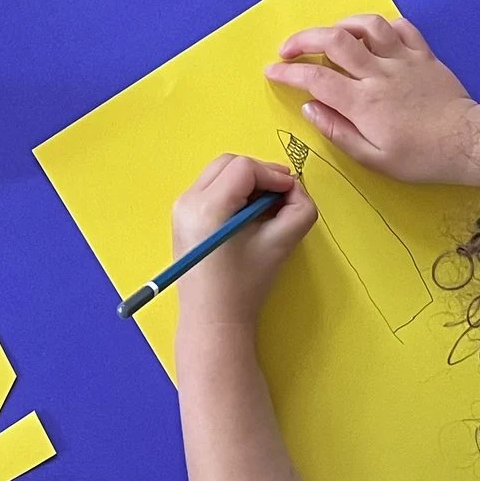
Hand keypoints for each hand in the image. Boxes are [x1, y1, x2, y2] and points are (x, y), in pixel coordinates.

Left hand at [172, 154, 315, 325]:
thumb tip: (293, 187)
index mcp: (209, 207)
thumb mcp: (281, 243)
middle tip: (281, 193)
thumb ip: (299, 208)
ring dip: (245, 180)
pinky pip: (210, 187)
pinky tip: (247, 214)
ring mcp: (180, 208)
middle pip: (229, 163)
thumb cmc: (246, 284)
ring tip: (265, 205)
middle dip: (259, 173)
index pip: (244, 168)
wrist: (214, 317)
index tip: (290, 189)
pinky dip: (232, 190)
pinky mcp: (181, 216)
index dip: (272, 174)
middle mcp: (188, 201)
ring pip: (219, 172)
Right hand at [266, 14, 479, 186]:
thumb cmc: (420, 158)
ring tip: (329, 35)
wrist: (468, 143)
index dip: (288, 72)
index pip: (315, 78)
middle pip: (334, 40)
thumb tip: (310, 108)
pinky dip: (381, 25)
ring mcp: (403, 59)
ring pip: (367, 25)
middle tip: (288, 49)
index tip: (272, 71)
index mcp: (363, 102)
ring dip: (341, 24)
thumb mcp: (374, 159)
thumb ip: (338, 131)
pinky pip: (400, 26)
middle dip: (304, 39)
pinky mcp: (423, 54)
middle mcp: (379, 73)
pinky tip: (372, 35)